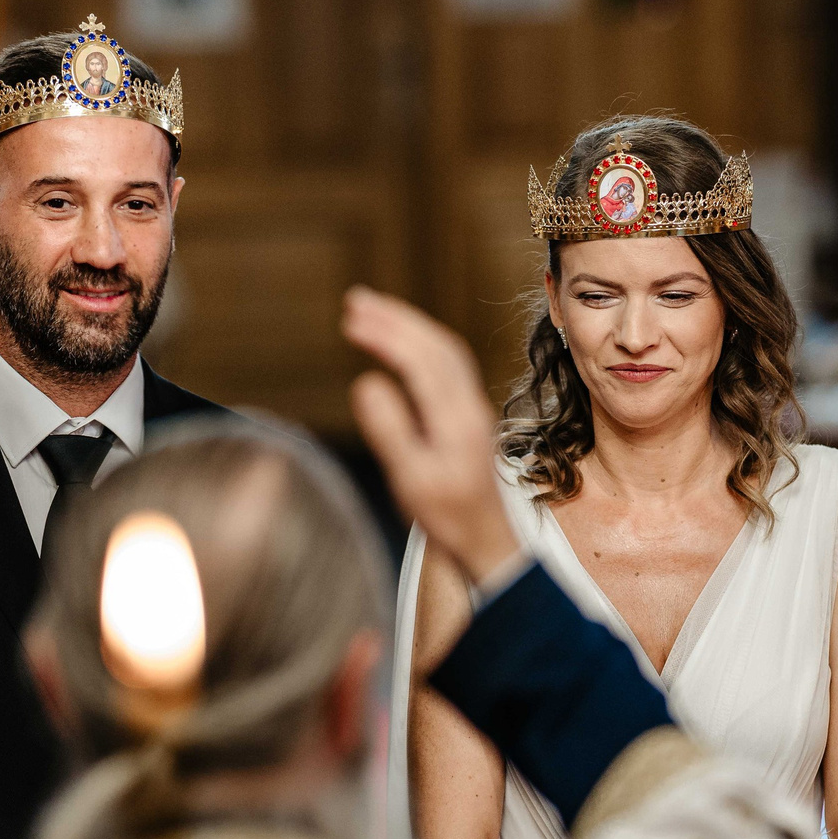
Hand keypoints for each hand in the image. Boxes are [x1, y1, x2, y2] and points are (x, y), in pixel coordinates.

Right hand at [342, 287, 521, 583]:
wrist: (485, 539)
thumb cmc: (446, 516)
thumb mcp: (411, 480)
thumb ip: (391, 430)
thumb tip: (367, 383)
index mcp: (455, 419)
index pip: (420, 361)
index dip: (387, 335)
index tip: (352, 319)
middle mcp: (468, 406)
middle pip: (435, 345)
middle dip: (395, 317)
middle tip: (355, 299)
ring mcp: (471, 408)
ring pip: (444, 350)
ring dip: (409, 324)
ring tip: (370, 309)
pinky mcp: (468, 414)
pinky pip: (448, 363)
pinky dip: (420, 341)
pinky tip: (401, 341)